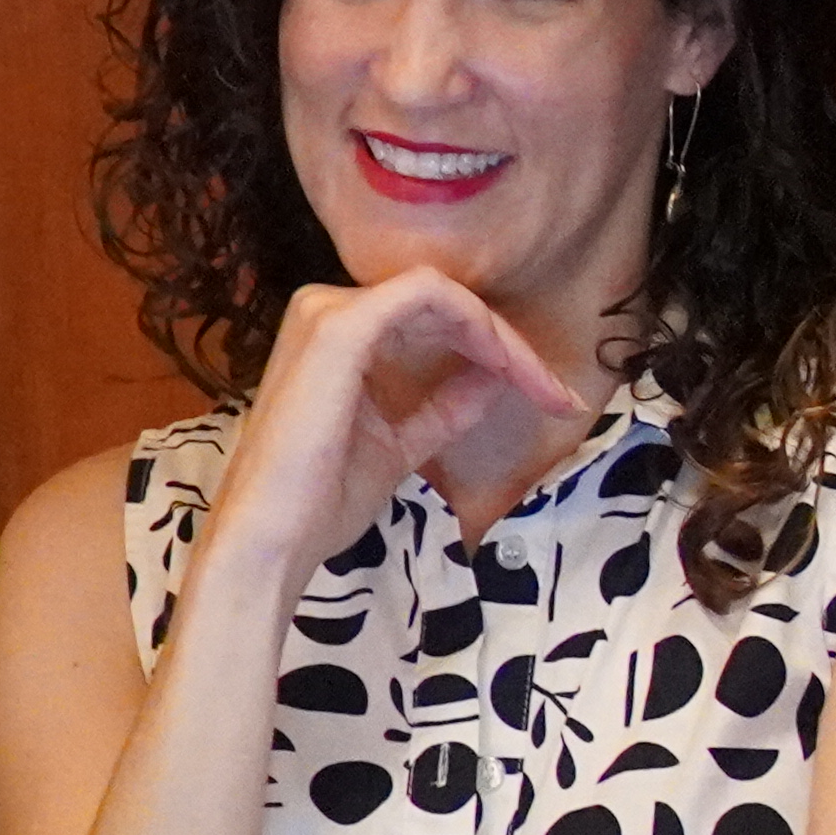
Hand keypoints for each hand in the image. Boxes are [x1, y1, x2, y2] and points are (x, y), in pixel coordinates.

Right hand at [198, 270, 584, 593]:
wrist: (275, 539)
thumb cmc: (324, 500)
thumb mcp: (402, 444)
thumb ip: (445, 408)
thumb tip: (494, 380)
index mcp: (338, 341)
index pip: (432, 320)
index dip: (498, 351)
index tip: (550, 396)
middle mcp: (327, 313)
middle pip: (443, 304)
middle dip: (511, 346)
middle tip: (560, 394)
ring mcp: (328, 315)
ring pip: (442, 295)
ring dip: (502, 337)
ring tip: (542, 385)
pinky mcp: (339, 328)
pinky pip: (427, 295)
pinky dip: (479, 325)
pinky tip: (507, 366)